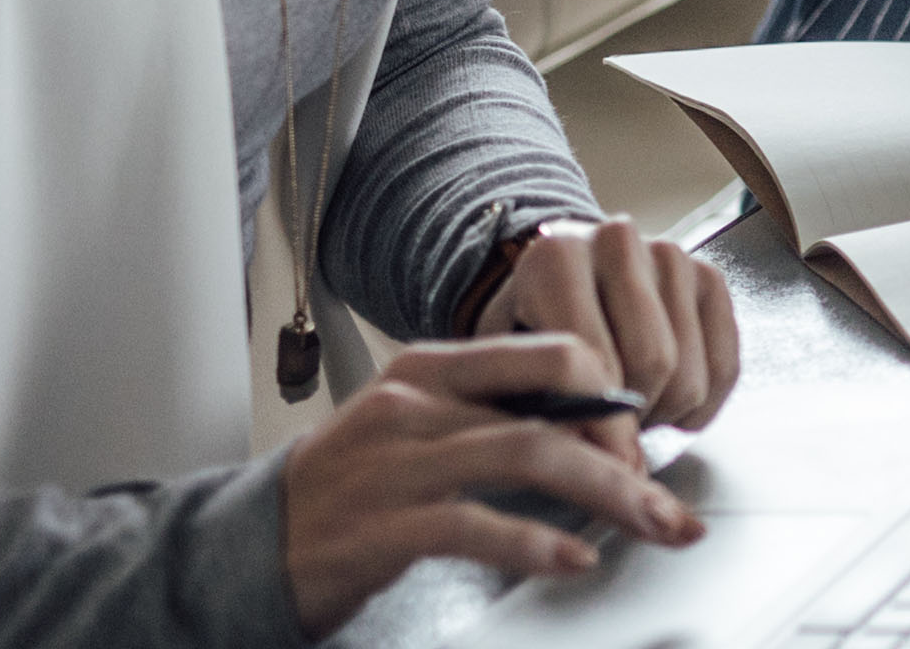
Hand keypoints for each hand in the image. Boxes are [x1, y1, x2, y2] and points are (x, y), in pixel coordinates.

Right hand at [277, 334, 703, 637]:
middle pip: (555, 404)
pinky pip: (475, 525)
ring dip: (608, 493)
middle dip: (628, 450)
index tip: (646, 439)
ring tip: (650, 523)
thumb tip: (594, 432)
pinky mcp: (378, 528)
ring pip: (530, 455)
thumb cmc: (344, 492)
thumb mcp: (416, 433)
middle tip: (668, 498)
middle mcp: (416, 405)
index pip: (552, 349)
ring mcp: (395, 464)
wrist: (240, 550)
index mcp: (432, 368)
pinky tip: (573, 559)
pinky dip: (534, 542)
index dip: (614, 392)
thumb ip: (492, 419)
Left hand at [473, 217, 740, 441]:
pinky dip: (701, 406)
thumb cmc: (526, 333)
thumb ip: (535, 402)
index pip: (596, 359)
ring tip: (630, 417)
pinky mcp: (709, 276)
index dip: (599, 425)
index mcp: (557, 256)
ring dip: (664, 414)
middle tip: (609, 440)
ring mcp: (672, 254)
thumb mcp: (507, 363)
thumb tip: (590, 455)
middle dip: (636, 419)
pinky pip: (725, 365)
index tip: (596, 465)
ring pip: (691, 372)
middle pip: (655, 363)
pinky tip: (668, 408)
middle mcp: (619, 241)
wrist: (555, 285)